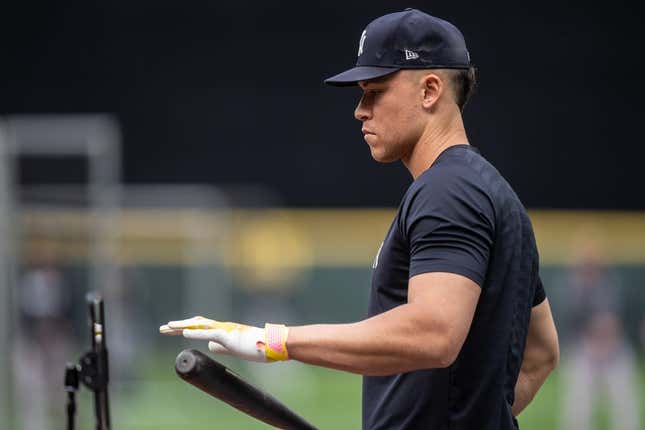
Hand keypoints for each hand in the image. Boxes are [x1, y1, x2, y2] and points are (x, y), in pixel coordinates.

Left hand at [160, 316, 288, 362]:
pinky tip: (183, 332)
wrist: (273, 344)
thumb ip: (222, 346)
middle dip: (178, 325)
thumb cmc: (258, 346)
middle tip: (162, 328)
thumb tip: (210, 346)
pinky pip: (208, 333)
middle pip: (196, 324)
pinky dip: (195, 332)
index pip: (201, 326)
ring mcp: (224, 330)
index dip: (187, 327)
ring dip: (182, 326)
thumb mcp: (235, 347)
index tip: (173, 330)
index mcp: (224, 331)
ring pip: (199, 325)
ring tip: (167, 327)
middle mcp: (222, 327)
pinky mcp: (228, 335)